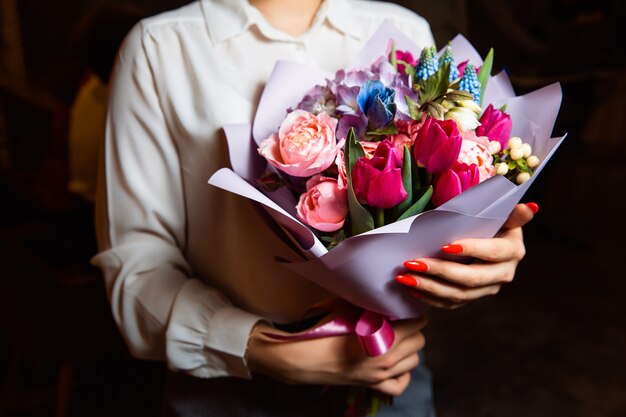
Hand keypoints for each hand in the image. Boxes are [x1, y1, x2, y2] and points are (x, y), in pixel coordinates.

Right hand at [246, 316, 426, 395]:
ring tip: (395, 337)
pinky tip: (393, 363)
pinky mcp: (372, 385)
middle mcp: (388, 359)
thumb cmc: (321, 330)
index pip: (418, 322)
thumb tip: (380, 290)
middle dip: (412, 328)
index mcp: (385, 337)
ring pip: (414, 361)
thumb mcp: (345, 307)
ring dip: (409, 349)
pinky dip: (401, 374)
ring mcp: (381, 375)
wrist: (300, 358)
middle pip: (420, 340)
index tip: (403, 304)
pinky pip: (400, 384)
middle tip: (398, 318)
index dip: (412, 311)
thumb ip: (368, 301)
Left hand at [395, 202, 537, 308]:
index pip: (492, 252)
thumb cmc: (488, 221)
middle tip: (412, 263)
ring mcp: (487, 289)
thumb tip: (531, 206)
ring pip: (458, 295)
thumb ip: (511, 212)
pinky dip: (428, 297)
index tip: (445, 246)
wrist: (485, 240)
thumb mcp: (499, 213)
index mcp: (513, 251)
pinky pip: (450, 303)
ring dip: (429, 287)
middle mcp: (504, 274)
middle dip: (440, 272)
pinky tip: (410, 288)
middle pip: (471, 278)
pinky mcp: (472, 298)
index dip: (471, 249)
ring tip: (405, 277)